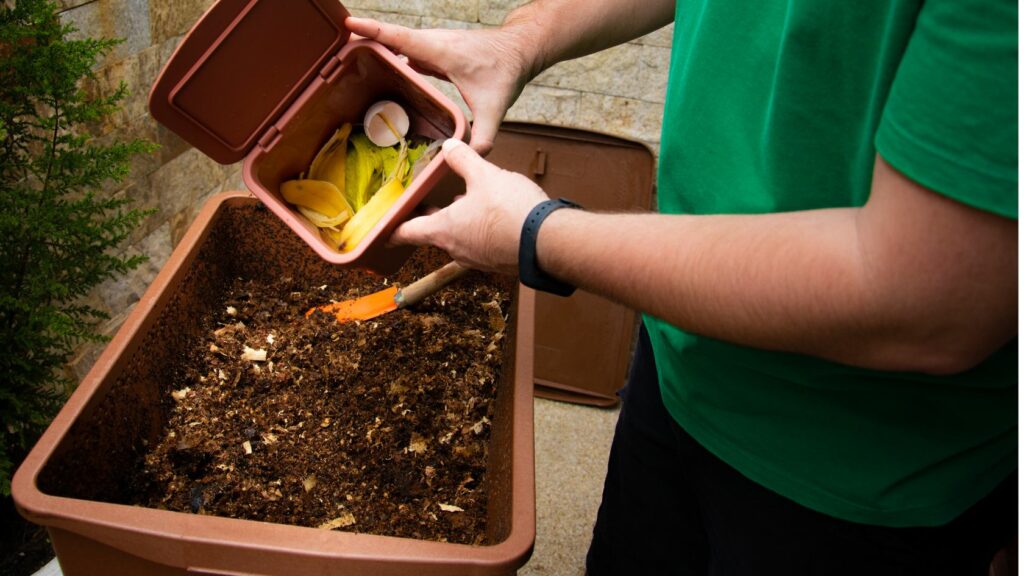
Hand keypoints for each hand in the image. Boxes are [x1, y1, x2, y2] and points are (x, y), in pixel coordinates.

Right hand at [346, 16, 536, 154]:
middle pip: (390, 39)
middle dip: (365, 41)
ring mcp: (432, 45)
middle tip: (338, 52)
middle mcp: (431, 43)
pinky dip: (393, 57)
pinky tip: (383, 72)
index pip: (398, 37)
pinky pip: (407, 52)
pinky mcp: (435, 51)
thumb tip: (473, 157)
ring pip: (398, 44)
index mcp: (438, 50)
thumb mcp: (495, 106)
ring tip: (351, 61)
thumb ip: (484, 134)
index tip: (348, 26)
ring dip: (377, 48)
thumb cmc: (506, 70)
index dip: (372, 30)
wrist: (519, 50)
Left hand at [390, 139, 548, 274]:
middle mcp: (457, 248)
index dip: (393, 229)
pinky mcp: (499, 261)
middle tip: (430, 204)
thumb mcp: (484, 175)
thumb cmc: (510, 211)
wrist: (547, 242)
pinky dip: (481, 230)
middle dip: (433, 218)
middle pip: (436, 233)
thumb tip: (450, 145)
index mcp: (444, 230)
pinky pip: (482, 244)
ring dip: (460, 222)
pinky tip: (495, 215)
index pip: (408, 232)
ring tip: (467, 201)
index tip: (384, 230)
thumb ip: (464, 159)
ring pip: (461, 238)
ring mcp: (479, 259)